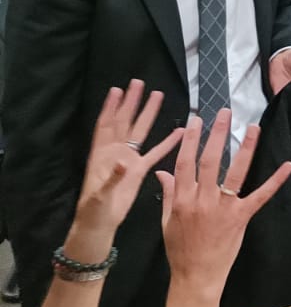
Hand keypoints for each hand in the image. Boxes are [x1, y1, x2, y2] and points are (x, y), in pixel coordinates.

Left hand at [73, 81, 182, 236]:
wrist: (100, 223)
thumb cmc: (94, 209)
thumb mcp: (99, 194)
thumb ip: (112, 177)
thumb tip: (123, 161)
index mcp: (102, 154)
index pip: (107, 125)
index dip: (110, 108)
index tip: (117, 90)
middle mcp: (115, 152)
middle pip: (124, 121)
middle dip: (131, 102)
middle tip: (138, 83)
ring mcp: (128, 159)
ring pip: (140, 131)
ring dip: (147, 114)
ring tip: (156, 95)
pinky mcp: (139, 170)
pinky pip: (155, 152)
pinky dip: (167, 142)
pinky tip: (179, 131)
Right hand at [157, 111, 290, 299]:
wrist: (195, 276)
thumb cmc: (180, 249)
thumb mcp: (167, 221)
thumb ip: (168, 194)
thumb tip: (161, 171)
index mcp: (182, 200)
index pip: (184, 163)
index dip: (189, 140)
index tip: (195, 121)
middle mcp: (202, 200)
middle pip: (209, 161)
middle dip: (217, 134)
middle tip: (225, 113)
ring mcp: (223, 209)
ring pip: (235, 173)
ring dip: (246, 148)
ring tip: (253, 127)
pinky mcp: (241, 217)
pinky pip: (260, 196)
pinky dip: (275, 181)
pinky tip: (288, 166)